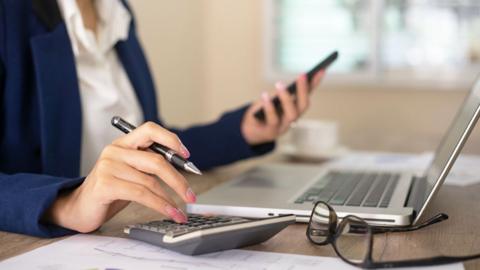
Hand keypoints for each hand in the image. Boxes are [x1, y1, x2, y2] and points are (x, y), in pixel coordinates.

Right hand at [44, 122, 196, 232]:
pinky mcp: (105, 185)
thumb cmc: (109, 190)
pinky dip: (160, 205)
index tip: (187, 155)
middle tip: (191, 195)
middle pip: (157, 160)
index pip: (150, 130)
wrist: (78, 208)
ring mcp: (108, 167)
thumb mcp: (131, 173)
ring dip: (171, 199)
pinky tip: (170, 212)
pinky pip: (142, 194)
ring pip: (151, 181)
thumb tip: (182, 169)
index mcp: (123, 144)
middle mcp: (115, 151)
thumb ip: (150, 166)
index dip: (170, 139)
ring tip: (181, 210)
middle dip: (178, 180)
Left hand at [241, 70, 324, 144]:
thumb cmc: (262, 112)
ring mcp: (283, 127)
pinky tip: (264, 95)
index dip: (315, 84)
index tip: (321, 70)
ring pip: (291, 115)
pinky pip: (272, 120)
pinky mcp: (270, 132)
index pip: (308, 94)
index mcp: (294, 110)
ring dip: (286, 98)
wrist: (249, 132)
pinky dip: (269, 107)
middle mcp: (292, 119)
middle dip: (304, 90)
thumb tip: (287, 84)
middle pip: (303, 106)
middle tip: (302, 75)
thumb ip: (281, 93)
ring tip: (279, 84)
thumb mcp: (272, 100)